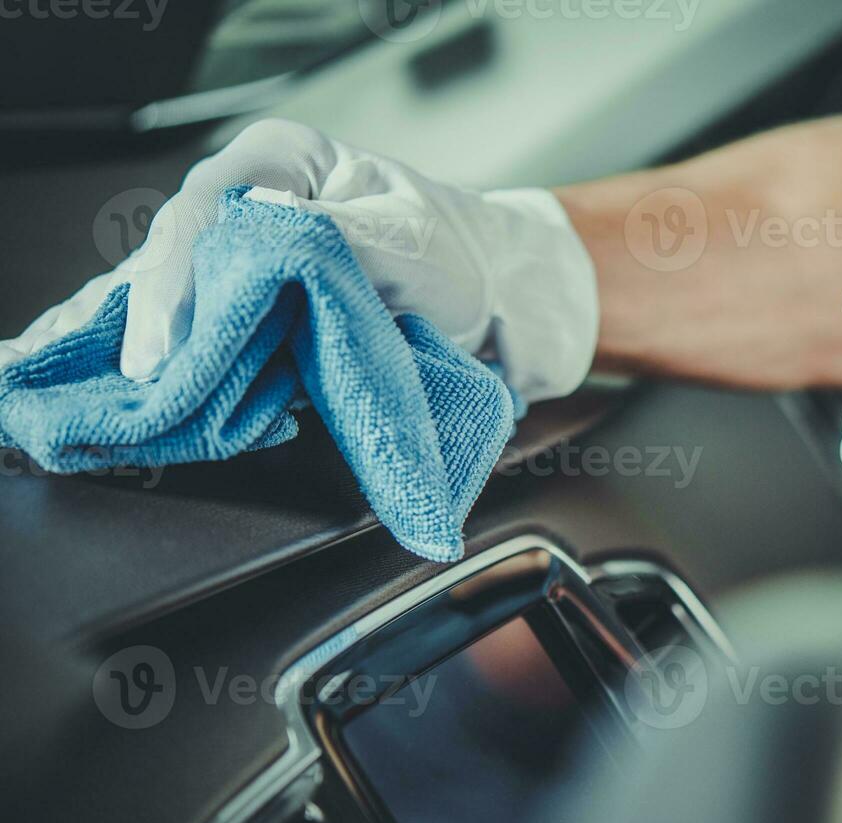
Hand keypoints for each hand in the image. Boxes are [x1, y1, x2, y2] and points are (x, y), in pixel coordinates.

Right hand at [3, 119, 597, 402]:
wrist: (505, 305)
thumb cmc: (462, 256)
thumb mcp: (407, 240)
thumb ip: (333, 238)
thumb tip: (265, 240)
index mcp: (282, 163)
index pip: (204, 213)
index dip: (175, 278)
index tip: (166, 341)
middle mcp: (256, 208)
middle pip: (176, 260)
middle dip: (145, 319)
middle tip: (115, 376)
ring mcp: (256, 266)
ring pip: (183, 303)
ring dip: (145, 348)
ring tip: (90, 389)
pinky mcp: (266, 319)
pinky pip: (208, 341)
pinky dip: (179, 370)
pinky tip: (138, 395)